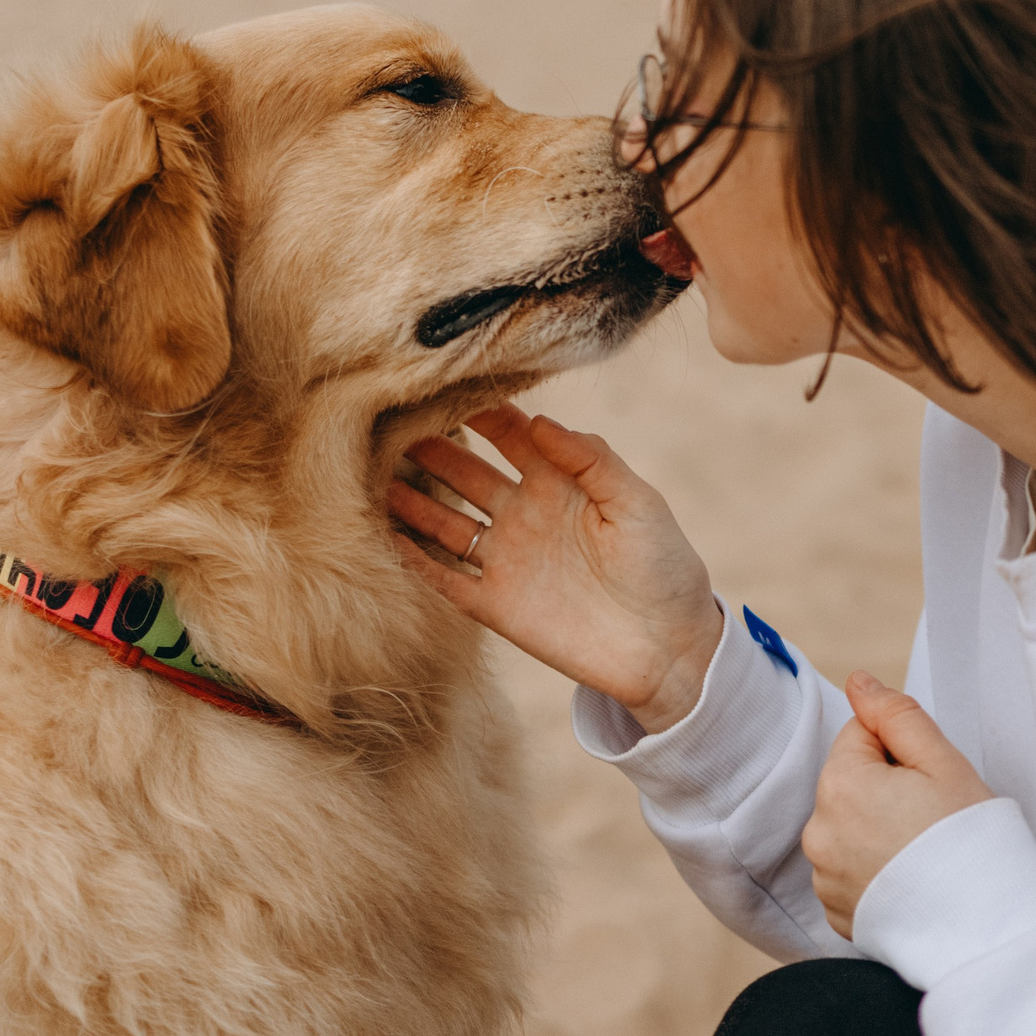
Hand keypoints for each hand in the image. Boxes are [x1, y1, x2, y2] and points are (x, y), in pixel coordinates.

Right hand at [386, 403, 724, 732]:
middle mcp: (524, 513)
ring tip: (368, 476)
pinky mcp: (494, 605)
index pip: (508, 434)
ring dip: (410, 500)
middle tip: (385, 424)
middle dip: (428, 448)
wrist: (668, 650)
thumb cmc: (664, 567)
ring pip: (444, 520)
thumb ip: (591, 459)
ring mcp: (506, 559)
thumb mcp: (637, 503)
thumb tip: (539, 420)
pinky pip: (443, 578)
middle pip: (464, 472)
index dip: (477, 410)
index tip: (440, 385)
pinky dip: (412, 560)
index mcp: (559, 481)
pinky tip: (381, 540)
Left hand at [802, 672, 994, 939]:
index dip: (904, 751)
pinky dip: (875, 871)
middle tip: (933, 819)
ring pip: (849, 826)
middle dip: (887, 788)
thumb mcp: (943, 763)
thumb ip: (896, 714)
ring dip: (877, 829)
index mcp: (840, 784)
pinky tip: (912, 881)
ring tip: (924, 854)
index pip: (862, 734)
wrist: (986, 930)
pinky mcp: (836, 912)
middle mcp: (819, 831)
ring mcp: (824, 877)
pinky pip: (850, 871)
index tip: (931, 783)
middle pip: (852, 782)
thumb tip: (860, 682)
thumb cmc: (971, 842)